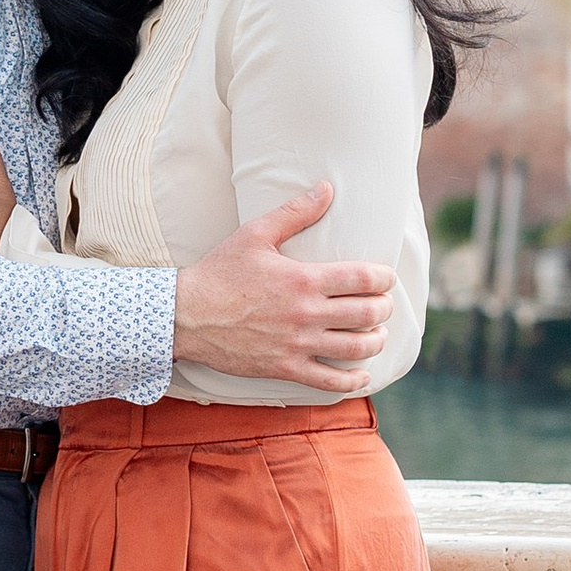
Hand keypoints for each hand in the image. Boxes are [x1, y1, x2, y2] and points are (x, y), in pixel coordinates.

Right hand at [171, 182, 394, 390]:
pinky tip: (361, 374)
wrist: (185, 315)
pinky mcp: (284, 367)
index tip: (385, 278)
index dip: (384, 278)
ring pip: (356, 348)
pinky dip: (352, 380)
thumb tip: (328, 189)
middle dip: (384, 308)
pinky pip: (329, 381)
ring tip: (377, 334)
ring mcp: (296, 343)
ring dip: (375, 341)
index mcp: (302, 279)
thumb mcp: (255, 234)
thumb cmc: (219, 272)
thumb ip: (295, 211)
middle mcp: (305, 313)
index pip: (363, 278)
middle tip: (383, 304)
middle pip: (367, 314)